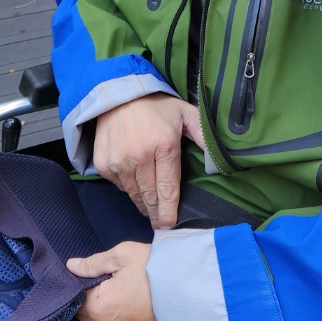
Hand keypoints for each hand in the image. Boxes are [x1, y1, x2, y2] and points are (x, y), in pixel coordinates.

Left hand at [67, 243, 163, 320]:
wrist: (193, 296)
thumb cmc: (158, 272)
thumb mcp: (125, 256)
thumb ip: (93, 263)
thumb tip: (71, 267)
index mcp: (96, 309)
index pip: (75, 298)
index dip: (87, 287)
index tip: (104, 280)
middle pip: (88, 316)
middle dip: (99, 303)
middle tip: (123, 289)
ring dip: (110, 319)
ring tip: (133, 303)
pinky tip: (139, 318)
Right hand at [93, 94, 204, 228]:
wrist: (117, 94)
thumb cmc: (156, 106)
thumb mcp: (186, 114)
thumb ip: (204, 136)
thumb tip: (219, 162)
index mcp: (164, 146)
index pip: (168, 189)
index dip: (169, 211)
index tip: (170, 226)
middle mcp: (138, 157)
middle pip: (150, 197)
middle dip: (157, 214)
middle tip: (161, 223)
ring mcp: (118, 162)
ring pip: (134, 195)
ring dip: (143, 203)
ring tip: (150, 207)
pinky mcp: (102, 164)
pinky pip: (119, 185)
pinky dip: (128, 186)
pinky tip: (135, 179)